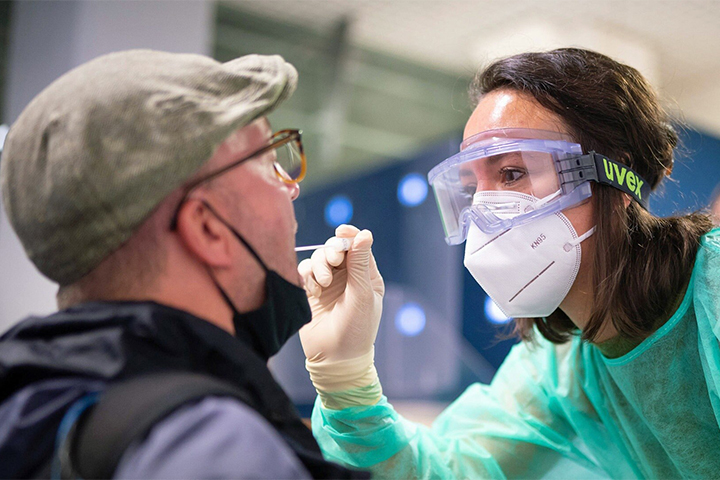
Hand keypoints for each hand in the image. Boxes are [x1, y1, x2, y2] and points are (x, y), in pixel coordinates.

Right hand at [298, 224, 383, 363]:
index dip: (350, 235)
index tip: (342, 230)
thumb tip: (364, 233)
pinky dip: (307, 275)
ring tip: (323, 283)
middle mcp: (347, 277)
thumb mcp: (362, 294)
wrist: (334, 358)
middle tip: (332, 260)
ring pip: (319, 258)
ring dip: (320, 265)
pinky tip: (312, 290)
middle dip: (332, 250)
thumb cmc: (356, 329)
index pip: (358, 246)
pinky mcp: (310, 291)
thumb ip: (360, 263)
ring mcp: (328, 284)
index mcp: (366, 276)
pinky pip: (305, 271)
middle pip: (336, 248)